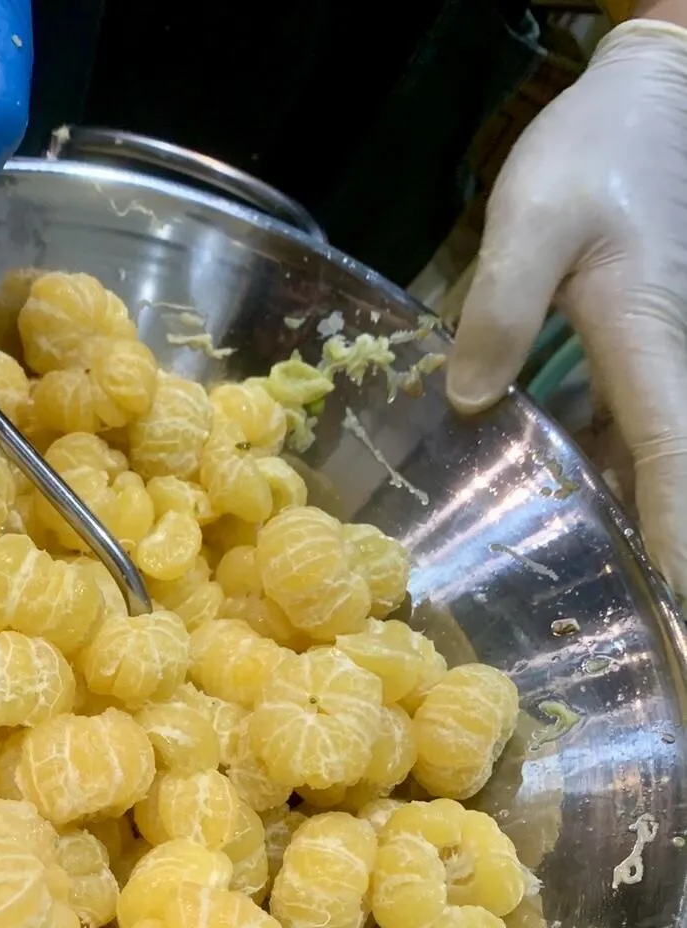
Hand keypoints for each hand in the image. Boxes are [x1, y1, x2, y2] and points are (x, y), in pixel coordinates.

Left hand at [447, 16, 686, 597]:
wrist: (650, 100)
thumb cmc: (596, 156)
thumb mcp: (534, 221)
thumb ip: (501, 308)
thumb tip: (468, 402)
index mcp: (649, 340)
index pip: (670, 452)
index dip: (674, 528)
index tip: (678, 599)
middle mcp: (664, 361)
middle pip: (660, 468)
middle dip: (655, 543)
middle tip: (638, 621)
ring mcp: (652, 357)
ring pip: (640, 452)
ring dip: (614, 512)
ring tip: (567, 578)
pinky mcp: (632, 347)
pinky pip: (617, 424)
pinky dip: (590, 465)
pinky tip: (541, 490)